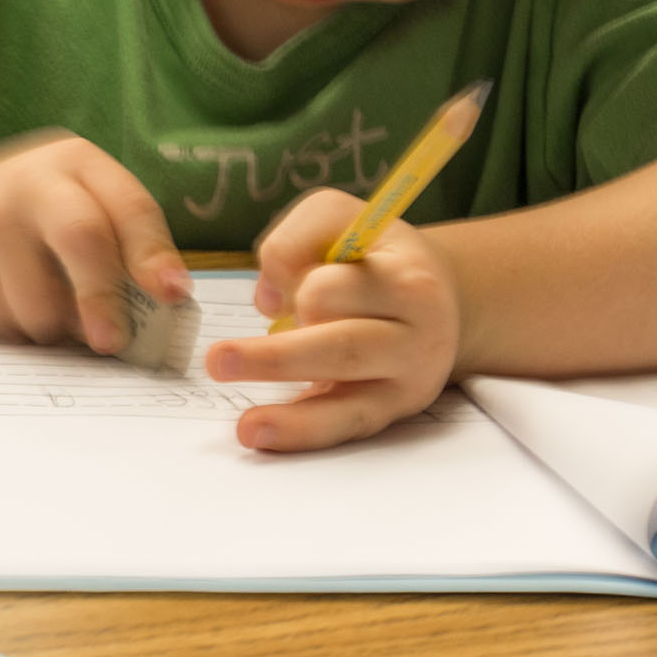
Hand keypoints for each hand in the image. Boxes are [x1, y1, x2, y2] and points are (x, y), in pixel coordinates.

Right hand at [0, 131, 188, 352]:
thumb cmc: (28, 214)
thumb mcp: (78, 201)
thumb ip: (121, 243)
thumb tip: (162, 310)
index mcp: (73, 163)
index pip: (127, 206)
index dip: (154, 254)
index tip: (174, 295)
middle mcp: (28, 184)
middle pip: (81, 238)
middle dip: (104, 298)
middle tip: (112, 340)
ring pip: (42, 306)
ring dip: (54, 326)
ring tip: (39, 299)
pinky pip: (5, 327)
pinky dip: (15, 328)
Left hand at [205, 189, 461, 451]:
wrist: (440, 295)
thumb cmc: (372, 253)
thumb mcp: (338, 218)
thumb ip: (296, 239)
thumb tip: (268, 300)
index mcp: (406, 279)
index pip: (334, 288)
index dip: (294, 287)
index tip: (274, 292)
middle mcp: (417, 335)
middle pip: (341, 349)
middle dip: (275, 359)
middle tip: (217, 361)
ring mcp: (409, 381)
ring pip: (349, 403)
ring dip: (294, 418)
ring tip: (248, 429)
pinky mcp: (392, 411)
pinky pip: (345, 427)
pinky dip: (306, 434)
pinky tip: (270, 438)